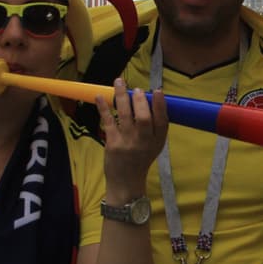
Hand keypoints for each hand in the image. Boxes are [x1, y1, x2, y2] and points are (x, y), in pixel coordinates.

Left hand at [98, 78, 167, 198]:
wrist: (126, 182)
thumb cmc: (140, 159)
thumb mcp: (154, 145)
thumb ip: (153, 127)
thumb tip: (146, 98)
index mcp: (157, 141)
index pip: (163, 121)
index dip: (161, 105)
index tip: (158, 91)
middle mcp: (144, 142)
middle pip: (144, 118)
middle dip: (140, 101)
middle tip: (137, 89)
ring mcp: (127, 143)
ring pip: (125, 116)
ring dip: (122, 97)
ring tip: (119, 81)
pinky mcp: (112, 144)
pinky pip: (108, 122)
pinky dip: (103, 108)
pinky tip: (100, 96)